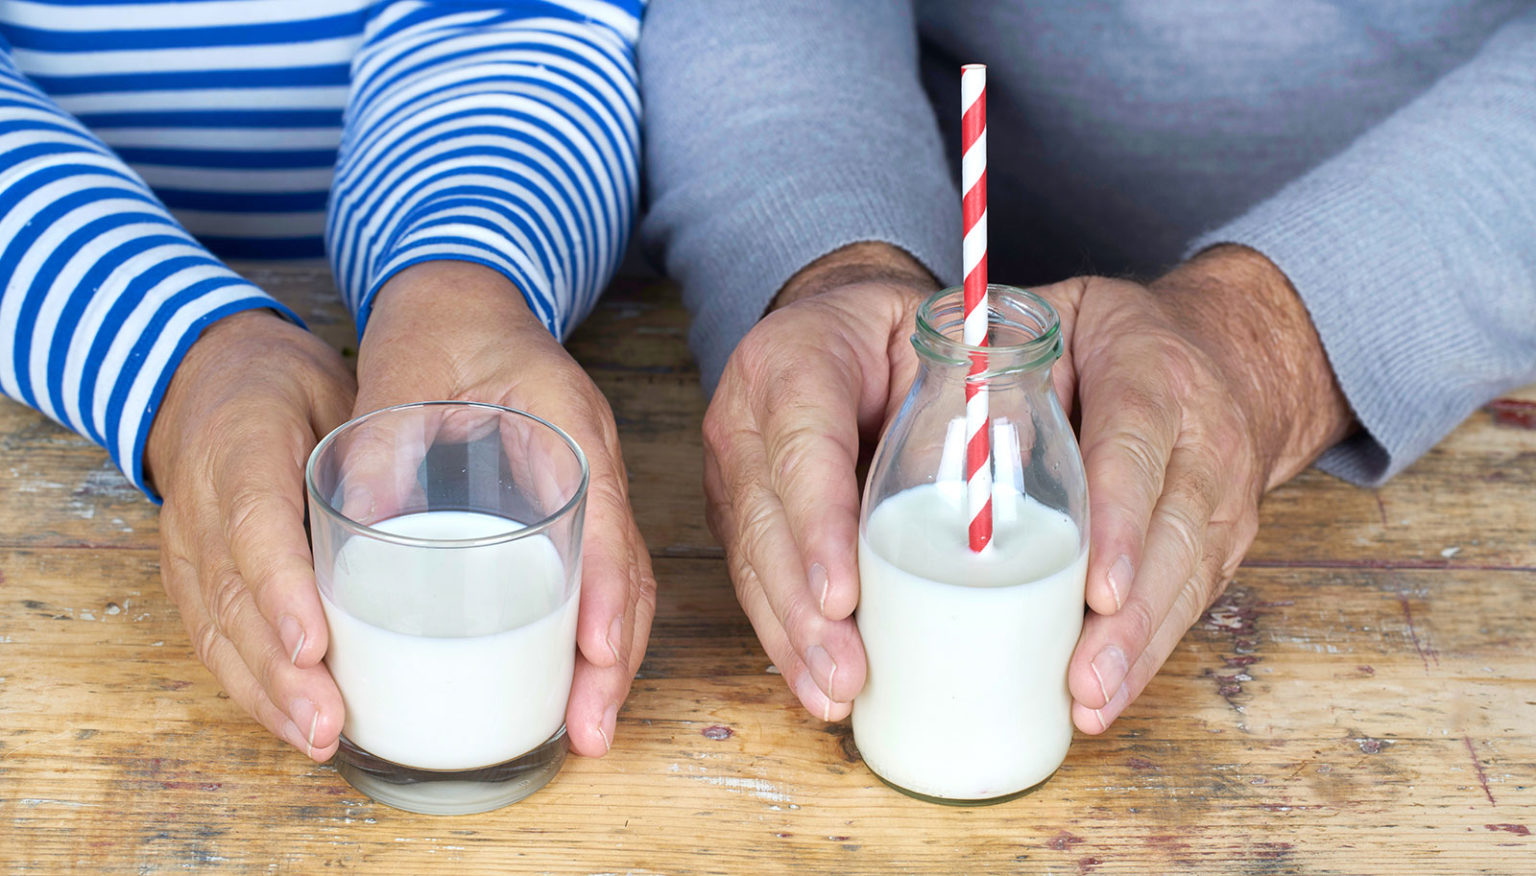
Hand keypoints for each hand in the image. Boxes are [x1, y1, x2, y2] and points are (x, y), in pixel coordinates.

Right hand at [146, 310, 355, 761]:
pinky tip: (295, 724)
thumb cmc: (290, 386)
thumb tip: (442, 509)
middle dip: (279, 670)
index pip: (254, 524)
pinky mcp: (190, 577)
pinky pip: (212, 640)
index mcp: (237, 444)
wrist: (206, 377)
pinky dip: (252, 688)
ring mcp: (186, 545)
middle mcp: (200, 503)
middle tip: (329, 721)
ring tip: (318, 739)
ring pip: (216, 630)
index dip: (281, 590)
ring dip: (267, 694)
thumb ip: (375, 442)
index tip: (315, 644)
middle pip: (232, 597)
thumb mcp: (336, 388)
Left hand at [351, 261, 655, 755]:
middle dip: (617, 657)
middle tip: (592, 731)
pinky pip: (597, 576)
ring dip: (610, 658)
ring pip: (620, 582)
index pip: (603, 517)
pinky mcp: (568, 504)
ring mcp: (588, 483)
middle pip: (627, 570)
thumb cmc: (438, 328)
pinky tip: (570, 681)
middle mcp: (592, 458)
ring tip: (587, 730)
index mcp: (565, 421)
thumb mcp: (398, 376)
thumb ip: (380, 446)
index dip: (604, 591)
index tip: (595, 655)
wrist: (462, 294)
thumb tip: (359, 537)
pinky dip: (591, 633)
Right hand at [702, 243, 937, 720]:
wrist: (837, 323)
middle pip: (765, 521)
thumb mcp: (938, 335)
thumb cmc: (898, 332)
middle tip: (846, 672)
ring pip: (751, 561)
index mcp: (794, 359)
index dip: (819, 527)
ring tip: (833, 695)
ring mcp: (733, 468)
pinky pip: (756, 577)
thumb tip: (1009, 471)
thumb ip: (968, 391)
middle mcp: (745, 415)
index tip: (845, 597)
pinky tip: (817, 680)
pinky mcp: (740, 512)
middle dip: (802, 609)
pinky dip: (787, 633)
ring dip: (791, 636)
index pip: (803, 447)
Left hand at [1035, 245, 1354, 732]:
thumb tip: (958, 425)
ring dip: (1140, 650)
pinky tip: (1109, 694)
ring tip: (1092, 702)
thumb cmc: (1118, 339)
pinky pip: (1192, 601)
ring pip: (1187, 580)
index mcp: (1154, 375)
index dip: (1121, 523)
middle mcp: (1203, 440)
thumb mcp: (1065, 316)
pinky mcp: (1224, 541)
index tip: (1096, 589)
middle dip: (1128, 617)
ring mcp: (1223, 497)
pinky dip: (1151, 652)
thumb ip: (1009, 359)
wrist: (1233, 353)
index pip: (1136, 451)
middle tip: (1084, 676)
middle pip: (1171, 536)